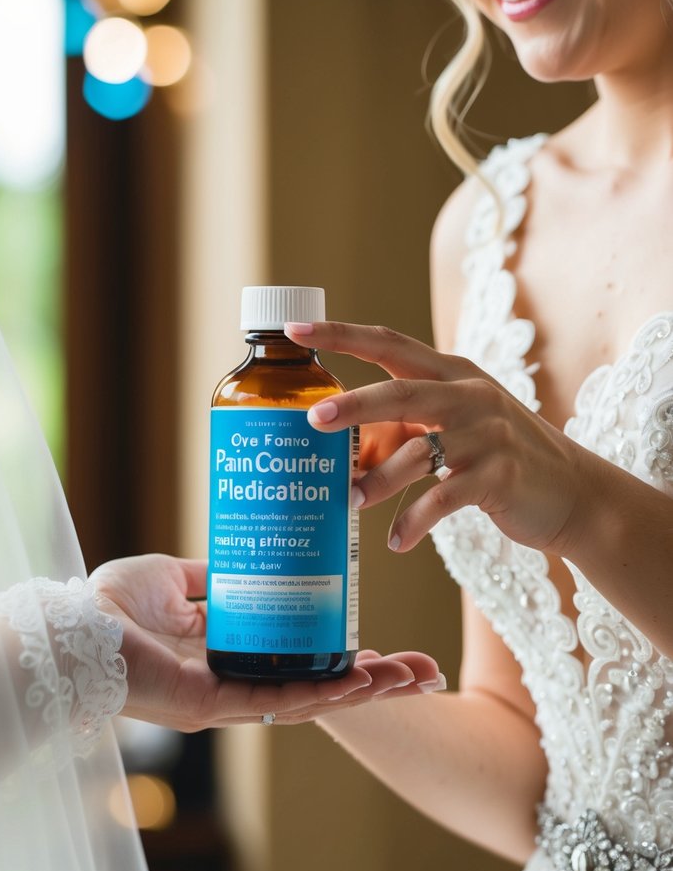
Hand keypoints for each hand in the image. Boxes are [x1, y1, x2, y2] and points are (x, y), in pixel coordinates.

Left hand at [89, 554, 442, 728]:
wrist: (71, 630)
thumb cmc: (108, 605)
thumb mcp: (171, 578)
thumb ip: (212, 579)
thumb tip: (243, 562)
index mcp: (227, 655)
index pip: (300, 658)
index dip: (343, 655)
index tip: (382, 646)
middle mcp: (235, 683)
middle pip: (320, 683)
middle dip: (376, 681)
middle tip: (426, 674)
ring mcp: (228, 699)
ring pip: (312, 696)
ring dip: (366, 689)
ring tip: (415, 679)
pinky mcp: (214, 706)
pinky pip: (280, 700)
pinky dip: (324, 692)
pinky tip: (363, 683)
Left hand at [285, 321, 585, 554]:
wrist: (574, 492)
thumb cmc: (500, 456)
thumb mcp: (460, 422)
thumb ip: (410, 421)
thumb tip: (340, 445)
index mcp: (453, 374)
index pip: (391, 343)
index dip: (342, 334)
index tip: (296, 329)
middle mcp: (470, 396)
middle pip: (402, 392)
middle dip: (354, 405)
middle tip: (314, 419)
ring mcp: (488, 435)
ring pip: (419, 452)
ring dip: (379, 480)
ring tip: (350, 501)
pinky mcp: (499, 476)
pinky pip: (444, 499)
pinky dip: (415, 522)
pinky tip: (397, 541)